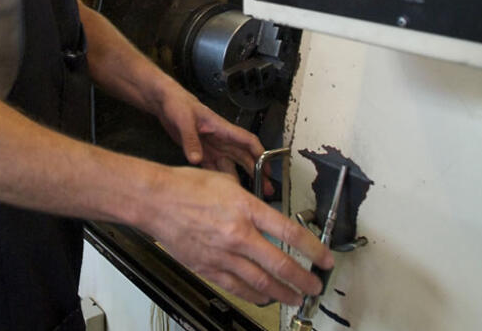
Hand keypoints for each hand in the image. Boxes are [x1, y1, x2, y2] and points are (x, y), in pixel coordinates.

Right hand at [143, 165, 333, 305]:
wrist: (156, 201)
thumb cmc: (188, 187)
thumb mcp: (228, 185)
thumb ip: (250, 204)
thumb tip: (265, 219)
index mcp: (246, 209)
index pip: (290, 233)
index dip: (313, 249)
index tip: (325, 258)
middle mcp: (238, 235)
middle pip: (280, 264)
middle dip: (303, 279)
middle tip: (315, 286)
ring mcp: (223, 255)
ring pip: (261, 282)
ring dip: (283, 293)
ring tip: (296, 298)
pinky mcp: (208, 268)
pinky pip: (237, 288)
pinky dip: (255, 295)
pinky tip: (265, 298)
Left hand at [155, 85, 266, 185]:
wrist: (165, 102)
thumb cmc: (178, 104)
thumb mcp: (184, 120)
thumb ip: (190, 139)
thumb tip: (196, 159)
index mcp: (222, 128)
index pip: (247, 141)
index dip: (260, 154)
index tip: (267, 168)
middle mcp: (220, 139)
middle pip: (244, 156)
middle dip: (256, 171)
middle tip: (266, 188)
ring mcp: (212, 146)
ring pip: (232, 164)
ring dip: (241, 178)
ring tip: (250, 193)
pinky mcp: (201, 152)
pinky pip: (215, 167)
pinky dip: (222, 178)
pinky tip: (227, 189)